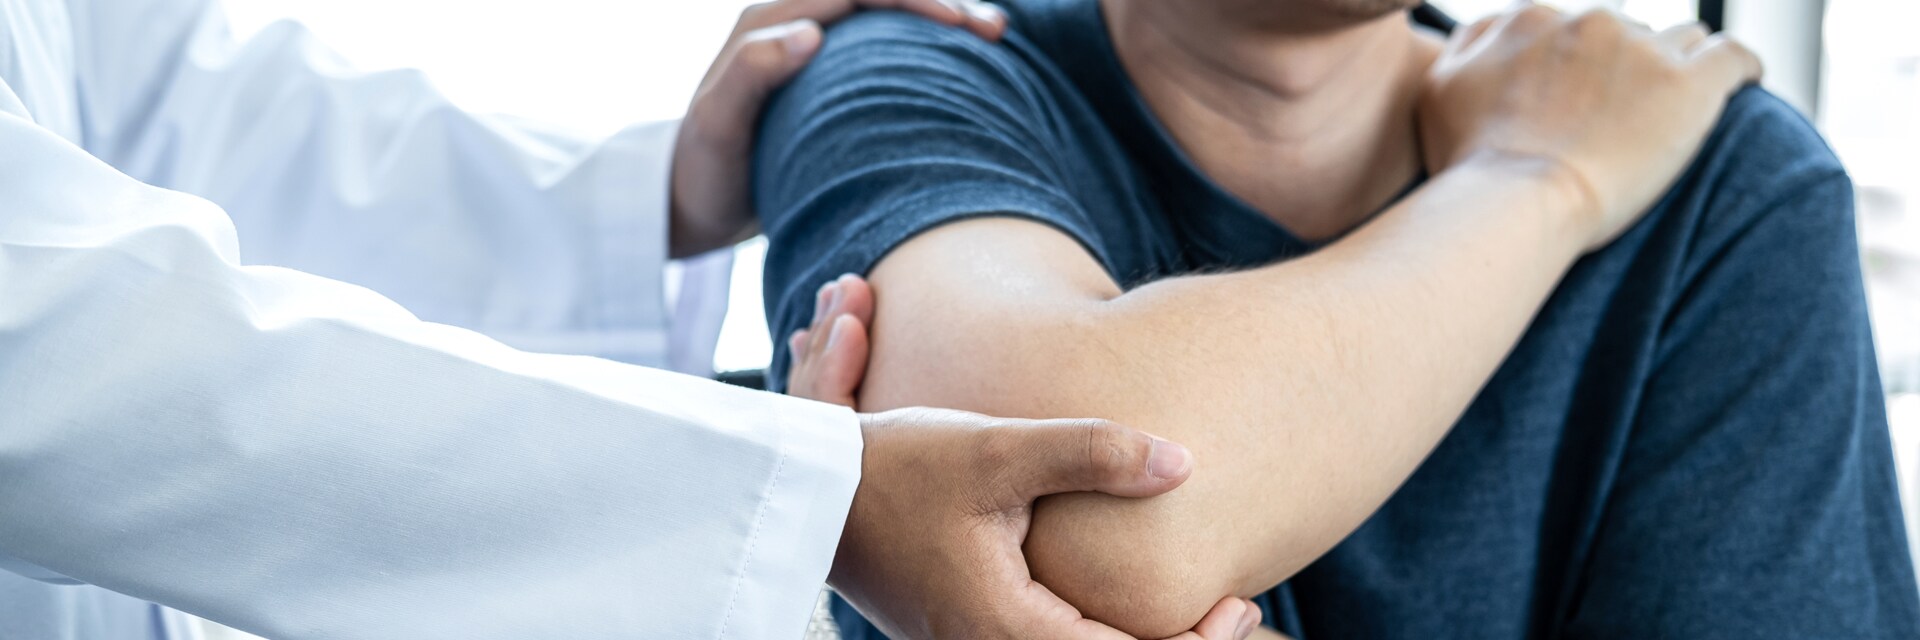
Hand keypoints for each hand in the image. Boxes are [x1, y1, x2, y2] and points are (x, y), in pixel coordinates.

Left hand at [670, 0, 1007, 257]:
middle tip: (995, 30)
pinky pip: (885, 48)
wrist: (689, 202)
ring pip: (888, 18)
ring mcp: (814, 49)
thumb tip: (810, 32)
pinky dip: (926, 49)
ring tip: (996, 36)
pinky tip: (966, 70)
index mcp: (770, 20)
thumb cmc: (704, 169)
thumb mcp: (718, 125)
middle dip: (939, 2)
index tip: (959, 24)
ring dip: (940, 18)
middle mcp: (794, 22)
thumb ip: (752, 73)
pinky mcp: (828, 78)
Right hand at [790, 276, 1263, 639]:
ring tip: (1204, 610)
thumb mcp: (1000, 450)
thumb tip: (1183, 462)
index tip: (1244, 604)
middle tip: (1244, 611)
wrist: (811, 490)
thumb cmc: (898, 467)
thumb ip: (1092, 452)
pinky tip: (1132, 602)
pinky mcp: (968, 630)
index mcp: (1007, 629)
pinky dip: (1102, 635)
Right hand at [1418, 4, 1762, 249]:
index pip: (1570, 28)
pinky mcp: (1693, 85)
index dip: (1577, 65)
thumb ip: (1470, 46)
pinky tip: (1741, 86)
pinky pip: (1736, 58)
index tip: (1579, 101)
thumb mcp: (1438, 90)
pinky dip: (1740, 71)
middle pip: (1624, 34)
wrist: (1517, 204)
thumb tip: (1496, 33)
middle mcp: (1591, 22)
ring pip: (1679, 41)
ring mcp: (1646, 50)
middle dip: (1625, 70)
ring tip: (1672, 113)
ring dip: (1674, 70)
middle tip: (1618, 122)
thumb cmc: (1473, 162)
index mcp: (1533, 20)